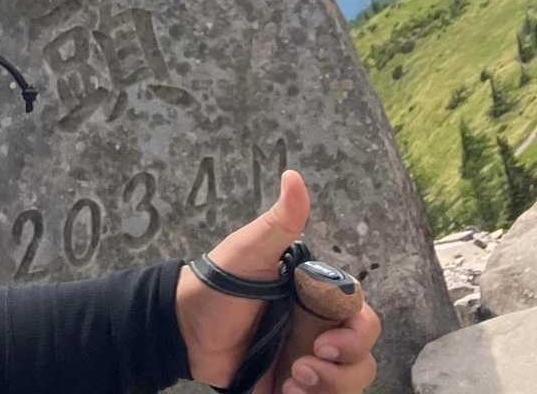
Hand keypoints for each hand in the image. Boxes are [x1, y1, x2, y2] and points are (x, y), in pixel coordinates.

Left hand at [174, 169, 380, 393]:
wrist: (184, 327)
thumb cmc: (219, 282)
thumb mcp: (250, 251)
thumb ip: (278, 222)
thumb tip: (293, 176)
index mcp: (317, 296)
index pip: (362, 317)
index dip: (355, 335)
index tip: (324, 343)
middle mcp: (320, 328)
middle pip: (363, 357)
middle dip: (343, 371)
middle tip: (303, 367)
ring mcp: (309, 360)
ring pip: (349, 383)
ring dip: (330, 389)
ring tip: (292, 382)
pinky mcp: (293, 386)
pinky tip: (285, 392)